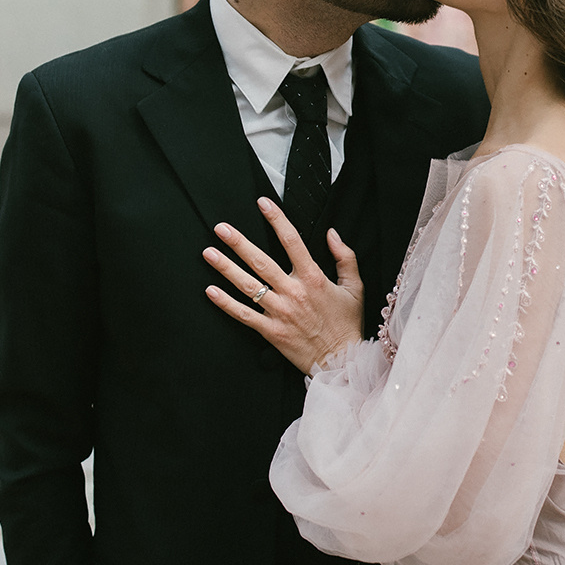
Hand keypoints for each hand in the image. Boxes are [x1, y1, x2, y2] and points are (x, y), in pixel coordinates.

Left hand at [203, 198, 364, 372]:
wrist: (342, 360)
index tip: (263, 203)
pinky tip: (210, 291)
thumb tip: (331, 233)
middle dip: (238, 243)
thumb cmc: (347, 324)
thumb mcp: (356, 287)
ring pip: (248, 286)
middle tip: (221, 228)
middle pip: (261, 262)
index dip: (276, 219)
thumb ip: (345, 257)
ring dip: (226, 268)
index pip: (292, 241)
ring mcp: (280, 312)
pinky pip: (244, 315)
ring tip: (209, 252)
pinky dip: (226, 304)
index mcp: (313, 278)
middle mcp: (294, 292)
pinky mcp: (271, 331)